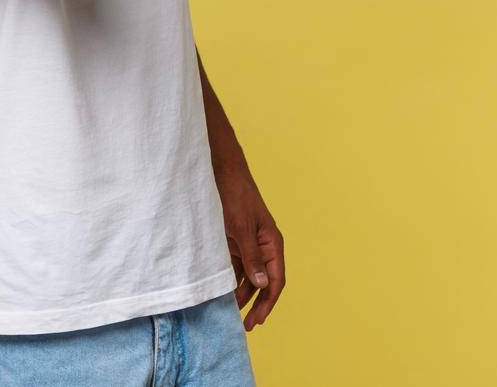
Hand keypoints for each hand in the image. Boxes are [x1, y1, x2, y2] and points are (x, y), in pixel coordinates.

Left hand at [216, 166, 285, 330]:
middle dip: (257, 304)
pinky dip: (232, 281)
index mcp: (273, 243)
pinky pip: (236, 267)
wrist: (221, 171)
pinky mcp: (235, 241)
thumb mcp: (241, 228)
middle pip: (264, 282)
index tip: (258, 320)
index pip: (276, 280)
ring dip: (243, 294)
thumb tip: (262, 286)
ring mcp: (249, 244)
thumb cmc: (235, 196)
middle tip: (247, 325)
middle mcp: (264, 246)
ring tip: (232, 313)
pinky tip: (224, 293)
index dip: (268, 302)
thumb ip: (252, 257)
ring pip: (249, 277)